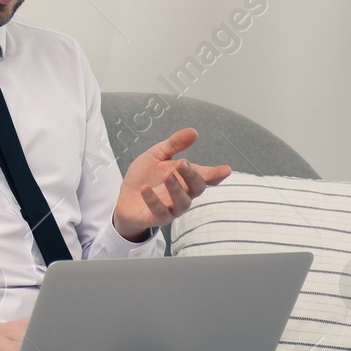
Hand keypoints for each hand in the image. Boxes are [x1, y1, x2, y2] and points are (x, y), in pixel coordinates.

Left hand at [113, 127, 230, 239]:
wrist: (124, 197)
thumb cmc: (145, 176)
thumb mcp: (157, 155)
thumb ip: (174, 145)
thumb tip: (193, 131)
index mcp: (185, 178)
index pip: (205, 176)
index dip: (216, 174)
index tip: (226, 170)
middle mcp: (183, 194)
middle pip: (197, 188)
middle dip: (192, 175)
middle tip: (182, 163)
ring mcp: (171, 208)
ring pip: (183, 203)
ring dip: (176, 189)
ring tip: (168, 176)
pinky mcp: (157, 218)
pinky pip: (160, 212)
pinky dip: (153, 201)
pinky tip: (145, 189)